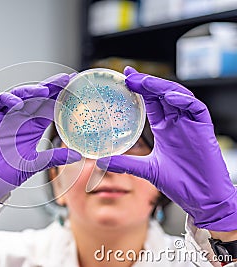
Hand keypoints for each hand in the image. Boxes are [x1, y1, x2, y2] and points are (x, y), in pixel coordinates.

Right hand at [0, 73, 80, 222]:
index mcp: (33, 127)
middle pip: (38, 97)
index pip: (50, 106)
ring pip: (20, 95)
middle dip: (52, 87)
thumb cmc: (5, 173)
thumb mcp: (34, 164)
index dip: (62, 97)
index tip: (75, 87)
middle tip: (66, 78)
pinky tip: (18, 103)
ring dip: (32, 91)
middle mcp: (20, 117)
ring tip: (45, 90)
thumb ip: (55, 158)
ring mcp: (5, 115)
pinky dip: (8, 99)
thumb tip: (79, 155)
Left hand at [97, 67, 236, 230]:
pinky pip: (196, 108)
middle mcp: (177, 123)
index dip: (139, 89)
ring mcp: (190, 124)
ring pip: (178, 96)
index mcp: (165, 128)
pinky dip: (183, 100)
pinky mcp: (203, 129)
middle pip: (162, 94)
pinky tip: (169, 97)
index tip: (124, 77)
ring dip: (161, 87)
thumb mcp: (147, 169)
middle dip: (146, 82)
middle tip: (128, 74)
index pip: (151, 102)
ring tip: (143, 82)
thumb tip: (100, 161)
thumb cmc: (180, 183)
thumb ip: (126, 163)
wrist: (202, 199)